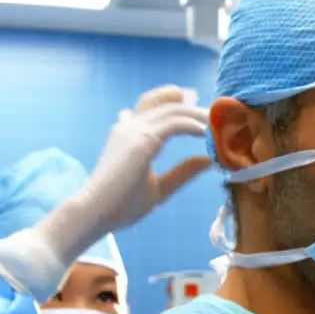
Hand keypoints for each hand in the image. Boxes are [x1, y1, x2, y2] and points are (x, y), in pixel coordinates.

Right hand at [0, 86, 209, 301]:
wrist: (95, 213)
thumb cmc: (121, 205)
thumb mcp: (160, 187)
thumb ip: (183, 172)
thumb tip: (208, 160)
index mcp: (128, 133)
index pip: (151, 105)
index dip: (174, 100)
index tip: (197, 105)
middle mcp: (129, 125)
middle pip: (165, 102)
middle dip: (193, 105)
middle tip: (216, 112)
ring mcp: (133, 129)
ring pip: (174, 110)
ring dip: (199, 115)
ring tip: (219, 124)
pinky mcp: (142, 140)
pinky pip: (176, 124)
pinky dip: (195, 126)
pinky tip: (209, 135)